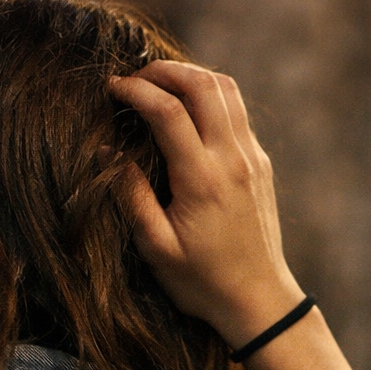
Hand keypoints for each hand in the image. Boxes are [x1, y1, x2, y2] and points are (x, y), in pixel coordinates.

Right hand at [108, 61, 304, 348]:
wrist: (258, 299)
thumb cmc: (202, 281)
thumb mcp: (156, 248)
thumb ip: (131, 197)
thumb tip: (109, 151)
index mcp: (203, 180)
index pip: (169, 111)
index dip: (135, 90)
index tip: (110, 88)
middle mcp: (233, 161)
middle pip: (204, 85)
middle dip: (164, 70)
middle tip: (133, 78)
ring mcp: (252, 158)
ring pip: (227, 90)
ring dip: (191, 76)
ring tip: (157, 83)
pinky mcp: (260, 163)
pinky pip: (237, 111)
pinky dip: (209, 95)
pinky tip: (185, 108)